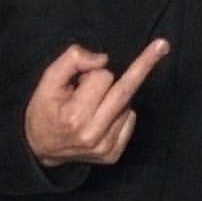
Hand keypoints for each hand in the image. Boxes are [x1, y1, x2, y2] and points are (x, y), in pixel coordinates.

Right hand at [24, 38, 169, 166]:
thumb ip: (72, 59)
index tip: (82, 76)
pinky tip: (102, 117)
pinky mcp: (113, 155)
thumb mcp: (48, 80)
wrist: (39, 149)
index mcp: (75, 116)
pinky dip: (120, 112)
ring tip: (91, 105)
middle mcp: (93, 135)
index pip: (103, 77)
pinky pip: (131, 119)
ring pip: (128, 104)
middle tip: (162, 45)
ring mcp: (105, 147)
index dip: (92, 72)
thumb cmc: (45, 110)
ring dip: (114, 97)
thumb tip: (103, 59)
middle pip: (124, 90)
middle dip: (136, 67)